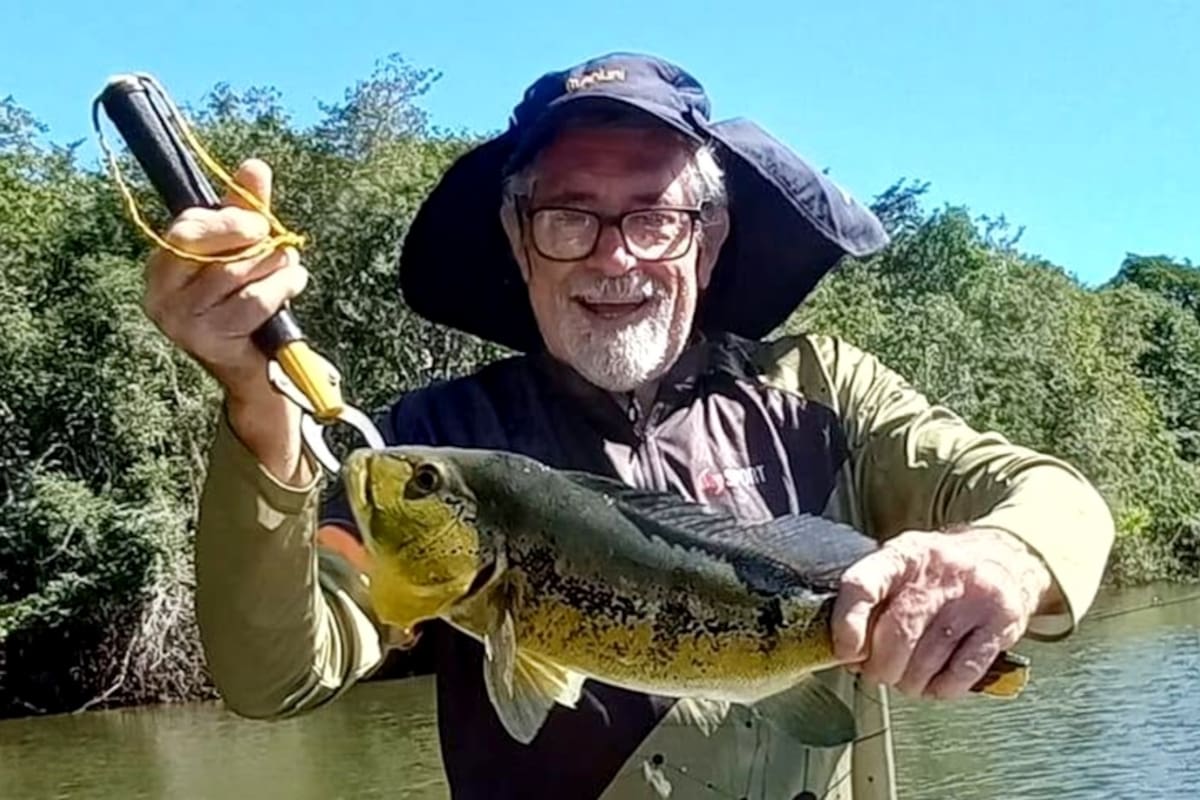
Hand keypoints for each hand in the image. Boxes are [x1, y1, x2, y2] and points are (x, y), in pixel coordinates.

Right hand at [142, 158, 308, 402]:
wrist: (259, 365)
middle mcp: (160, 292)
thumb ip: (246, 211)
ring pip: (234, 272)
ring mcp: (179, 320)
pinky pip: (251, 302)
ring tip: (292, 266)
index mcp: (162, 265)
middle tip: (276, 241)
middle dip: (246, 237)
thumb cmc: (247, 301)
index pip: (186, 227)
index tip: (260, 223)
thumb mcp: (244, 252)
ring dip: (274, 265)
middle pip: (199, 244)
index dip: (227, 219)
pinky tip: (293, 283)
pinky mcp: (207, 340)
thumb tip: (254, 166)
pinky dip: (280, 288)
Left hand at [831, 527, 1056, 699]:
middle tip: (878, 674)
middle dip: (881, 667)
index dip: (847, 623)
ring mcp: (973, 598)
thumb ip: (874, 598)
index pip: (863, 585)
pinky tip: (937, 683)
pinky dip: (943, 688)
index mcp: (903, 555)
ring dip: (910, 682)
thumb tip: (845, 648)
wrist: (1009, 555)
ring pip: (927, 660)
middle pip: (897, 634)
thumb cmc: (943, 570)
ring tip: (907, 680)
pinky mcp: (1001, 624)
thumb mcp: (904, 565)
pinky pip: (962, 672)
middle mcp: (938, 572)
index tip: (845, 651)